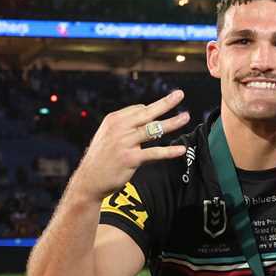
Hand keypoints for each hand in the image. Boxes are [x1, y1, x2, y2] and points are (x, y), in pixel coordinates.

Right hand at [72, 90, 191, 200]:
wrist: (89, 180)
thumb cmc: (101, 159)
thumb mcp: (107, 136)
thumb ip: (124, 126)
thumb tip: (143, 116)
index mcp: (114, 119)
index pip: (138, 109)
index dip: (151, 110)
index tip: (161, 110)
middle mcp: (119, 128)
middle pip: (147, 112)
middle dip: (165, 103)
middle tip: (179, 94)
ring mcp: (125, 143)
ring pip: (153, 130)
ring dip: (172, 123)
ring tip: (186, 117)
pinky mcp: (130, 158)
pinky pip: (154, 153)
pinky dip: (169, 151)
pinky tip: (180, 149)